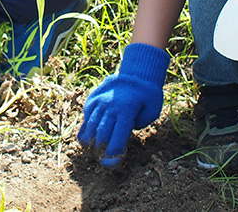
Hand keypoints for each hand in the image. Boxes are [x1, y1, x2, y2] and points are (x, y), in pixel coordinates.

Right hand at [77, 43, 169, 167]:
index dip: (113, 156)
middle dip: (101, 152)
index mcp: (127, 111)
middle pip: (101, 135)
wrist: (138, 73)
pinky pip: (86, 118)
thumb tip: (120, 138)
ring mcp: (100, 101)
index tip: (112, 164)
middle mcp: (111, 106)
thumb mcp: (151, 113)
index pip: (116, 139)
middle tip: (103, 160)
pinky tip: (88, 141)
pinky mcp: (92, 99)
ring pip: (90, 127)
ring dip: (91, 143)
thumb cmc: (148, 96)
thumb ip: (136, 126)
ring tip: (94, 152)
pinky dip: (85, 131)